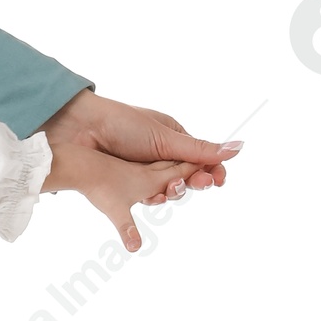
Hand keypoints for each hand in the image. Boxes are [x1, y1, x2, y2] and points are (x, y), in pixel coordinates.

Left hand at [39, 89, 241, 253]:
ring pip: (168, 188)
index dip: (212, 170)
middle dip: (195, 182)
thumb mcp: (166, 139)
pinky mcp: (127, 182)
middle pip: (188, 176)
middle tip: (198, 184)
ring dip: (174, 190)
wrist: (81, 130)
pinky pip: (147, 194)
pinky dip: (154, 196)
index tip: (218, 180)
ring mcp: (144, 168)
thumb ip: (200, 149)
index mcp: (174, 137)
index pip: (202, 158)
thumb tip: (238, 147)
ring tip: (171, 187)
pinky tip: (156, 196)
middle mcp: (161, 154)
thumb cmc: (123, 125)